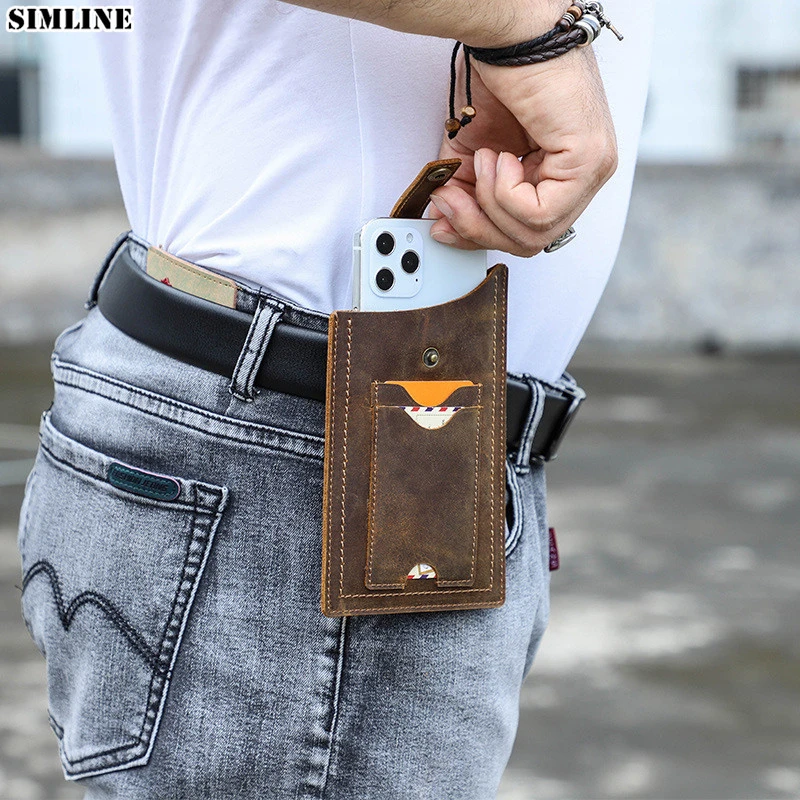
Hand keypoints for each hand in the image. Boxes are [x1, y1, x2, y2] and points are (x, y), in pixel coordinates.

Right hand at [429, 47, 617, 256]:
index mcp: (561, 177)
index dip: (480, 234)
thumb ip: (464, 194)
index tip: (444, 219)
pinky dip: (507, 193)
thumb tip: (444, 223)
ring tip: (485, 160)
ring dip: (491, 203)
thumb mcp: (474, 152)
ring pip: (535, 233)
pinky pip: (540, 213)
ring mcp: (591, 170)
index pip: (526, 233)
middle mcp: (583, 177)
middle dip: (479, 227)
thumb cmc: (503, 79)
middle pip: (530, 242)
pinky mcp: (588, 160)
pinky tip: (501, 157)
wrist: (511, 34)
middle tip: (452, 198)